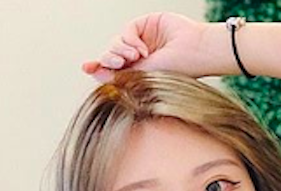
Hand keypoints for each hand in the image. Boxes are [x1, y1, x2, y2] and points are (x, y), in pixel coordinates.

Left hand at [80, 12, 213, 82]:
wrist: (194, 53)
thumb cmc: (174, 72)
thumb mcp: (142, 77)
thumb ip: (119, 75)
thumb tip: (94, 74)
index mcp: (138, 72)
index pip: (112, 69)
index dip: (98, 67)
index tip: (86, 67)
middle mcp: (139, 57)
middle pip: (111, 54)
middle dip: (110, 58)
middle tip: (121, 63)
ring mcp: (142, 40)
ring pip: (116, 42)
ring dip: (120, 50)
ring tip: (135, 57)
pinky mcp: (146, 24)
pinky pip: (127, 30)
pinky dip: (129, 39)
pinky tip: (141, 49)